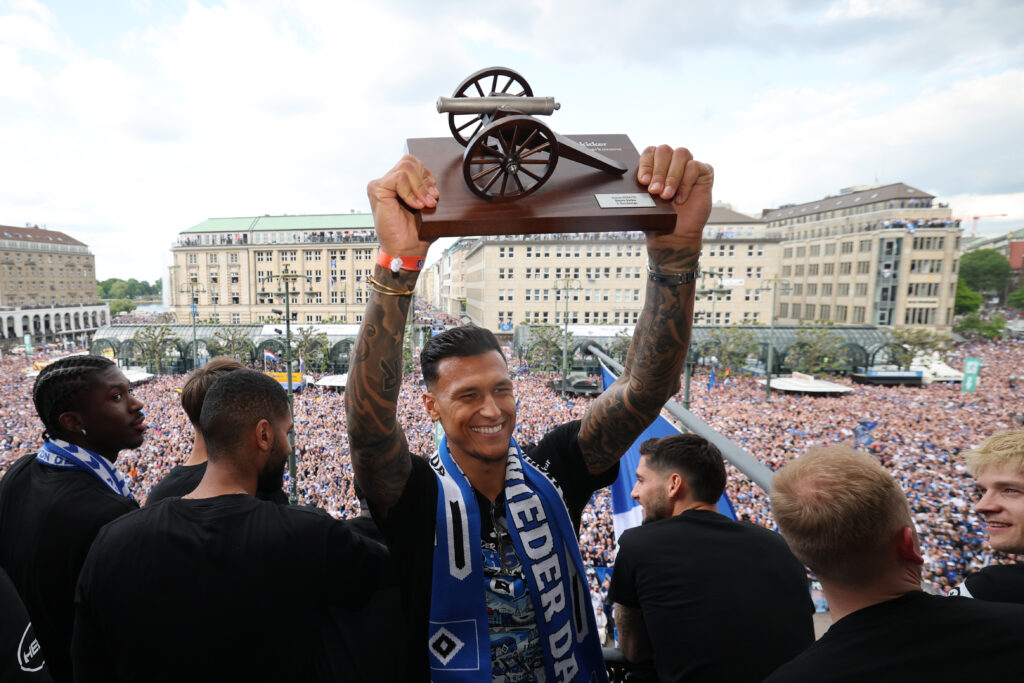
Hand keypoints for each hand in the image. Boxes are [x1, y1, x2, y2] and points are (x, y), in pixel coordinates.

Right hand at [366, 155, 439, 256]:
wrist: (407, 249)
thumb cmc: (417, 232)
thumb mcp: (428, 205)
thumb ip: (428, 189)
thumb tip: (439, 177)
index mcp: (398, 184)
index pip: (413, 163)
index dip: (426, 175)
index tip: (434, 193)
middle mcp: (387, 182)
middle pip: (409, 161)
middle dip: (424, 180)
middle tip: (431, 199)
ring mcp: (380, 184)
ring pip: (405, 168)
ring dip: (419, 188)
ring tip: (424, 204)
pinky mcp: (377, 189)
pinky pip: (398, 178)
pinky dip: (410, 192)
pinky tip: (415, 205)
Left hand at [637, 145, 712, 269]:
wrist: (675, 234)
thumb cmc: (659, 216)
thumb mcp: (643, 202)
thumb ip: (638, 189)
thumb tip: (628, 185)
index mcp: (656, 164)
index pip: (650, 151)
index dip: (646, 164)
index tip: (643, 181)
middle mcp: (672, 161)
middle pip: (664, 150)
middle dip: (658, 171)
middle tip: (654, 191)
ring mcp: (688, 166)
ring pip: (681, 154)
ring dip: (672, 176)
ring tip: (667, 196)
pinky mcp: (704, 173)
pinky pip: (695, 166)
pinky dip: (686, 183)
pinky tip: (681, 198)